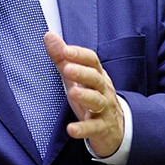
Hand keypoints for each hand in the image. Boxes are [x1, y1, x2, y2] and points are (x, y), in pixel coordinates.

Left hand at [44, 31, 123, 157]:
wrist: (116, 128)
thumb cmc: (91, 96)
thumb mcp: (76, 77)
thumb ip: (62, 57)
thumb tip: (48, 35)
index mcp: (97, 75)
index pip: (92, 60)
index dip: (80, 55)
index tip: (65, 50)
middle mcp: (103, 90)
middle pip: (95, 79)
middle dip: (82, 72)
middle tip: (67, 68)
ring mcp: (104, 109)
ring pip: (97, 101)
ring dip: (85, 96)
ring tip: (72, 92)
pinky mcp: (102, 128)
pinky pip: (94, 128)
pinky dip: (83, 129)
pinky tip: (71, 129)